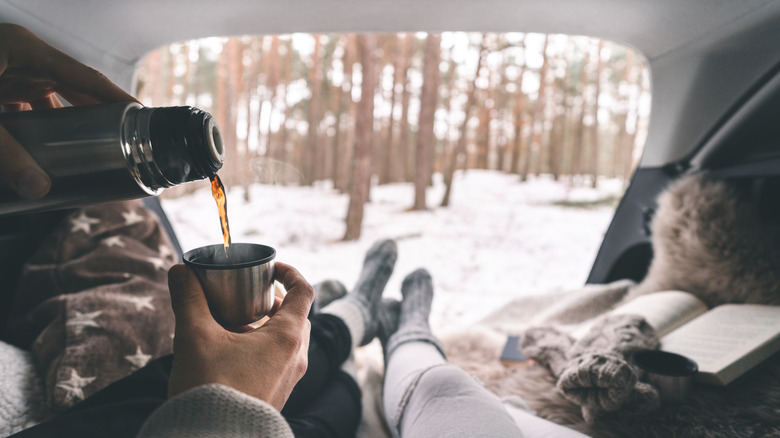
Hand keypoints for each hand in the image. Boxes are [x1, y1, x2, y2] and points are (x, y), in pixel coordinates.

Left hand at [0, 23, 136, 198]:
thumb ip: (5, 152)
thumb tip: (38, 190)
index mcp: (23, 50)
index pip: (83, 75)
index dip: (115, 97)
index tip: (142, 117)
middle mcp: (20, 57)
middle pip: (73, 87)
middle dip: (98, 116)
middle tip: (124, 143)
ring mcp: (6, 70)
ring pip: (51, 98)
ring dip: (69, 124)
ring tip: (95, 151)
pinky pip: (28, 105)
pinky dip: (40, 127)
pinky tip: (48, 149)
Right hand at [166, 262, 313, 410]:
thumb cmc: (211, 388)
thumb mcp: (195, 337)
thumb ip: (189, 300)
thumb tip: (179, 270)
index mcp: (287, 337)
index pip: (304, 292)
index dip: (290, 273)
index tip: (271, 267)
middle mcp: (296, 357)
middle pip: (296, 316)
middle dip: (273, 300)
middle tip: (247, 295)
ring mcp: (289, 378)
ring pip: (286, 340)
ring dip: (265, 325)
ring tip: (233, 323)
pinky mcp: (276, 394)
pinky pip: (278, 361)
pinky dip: (262, 347)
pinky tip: (230, 352)